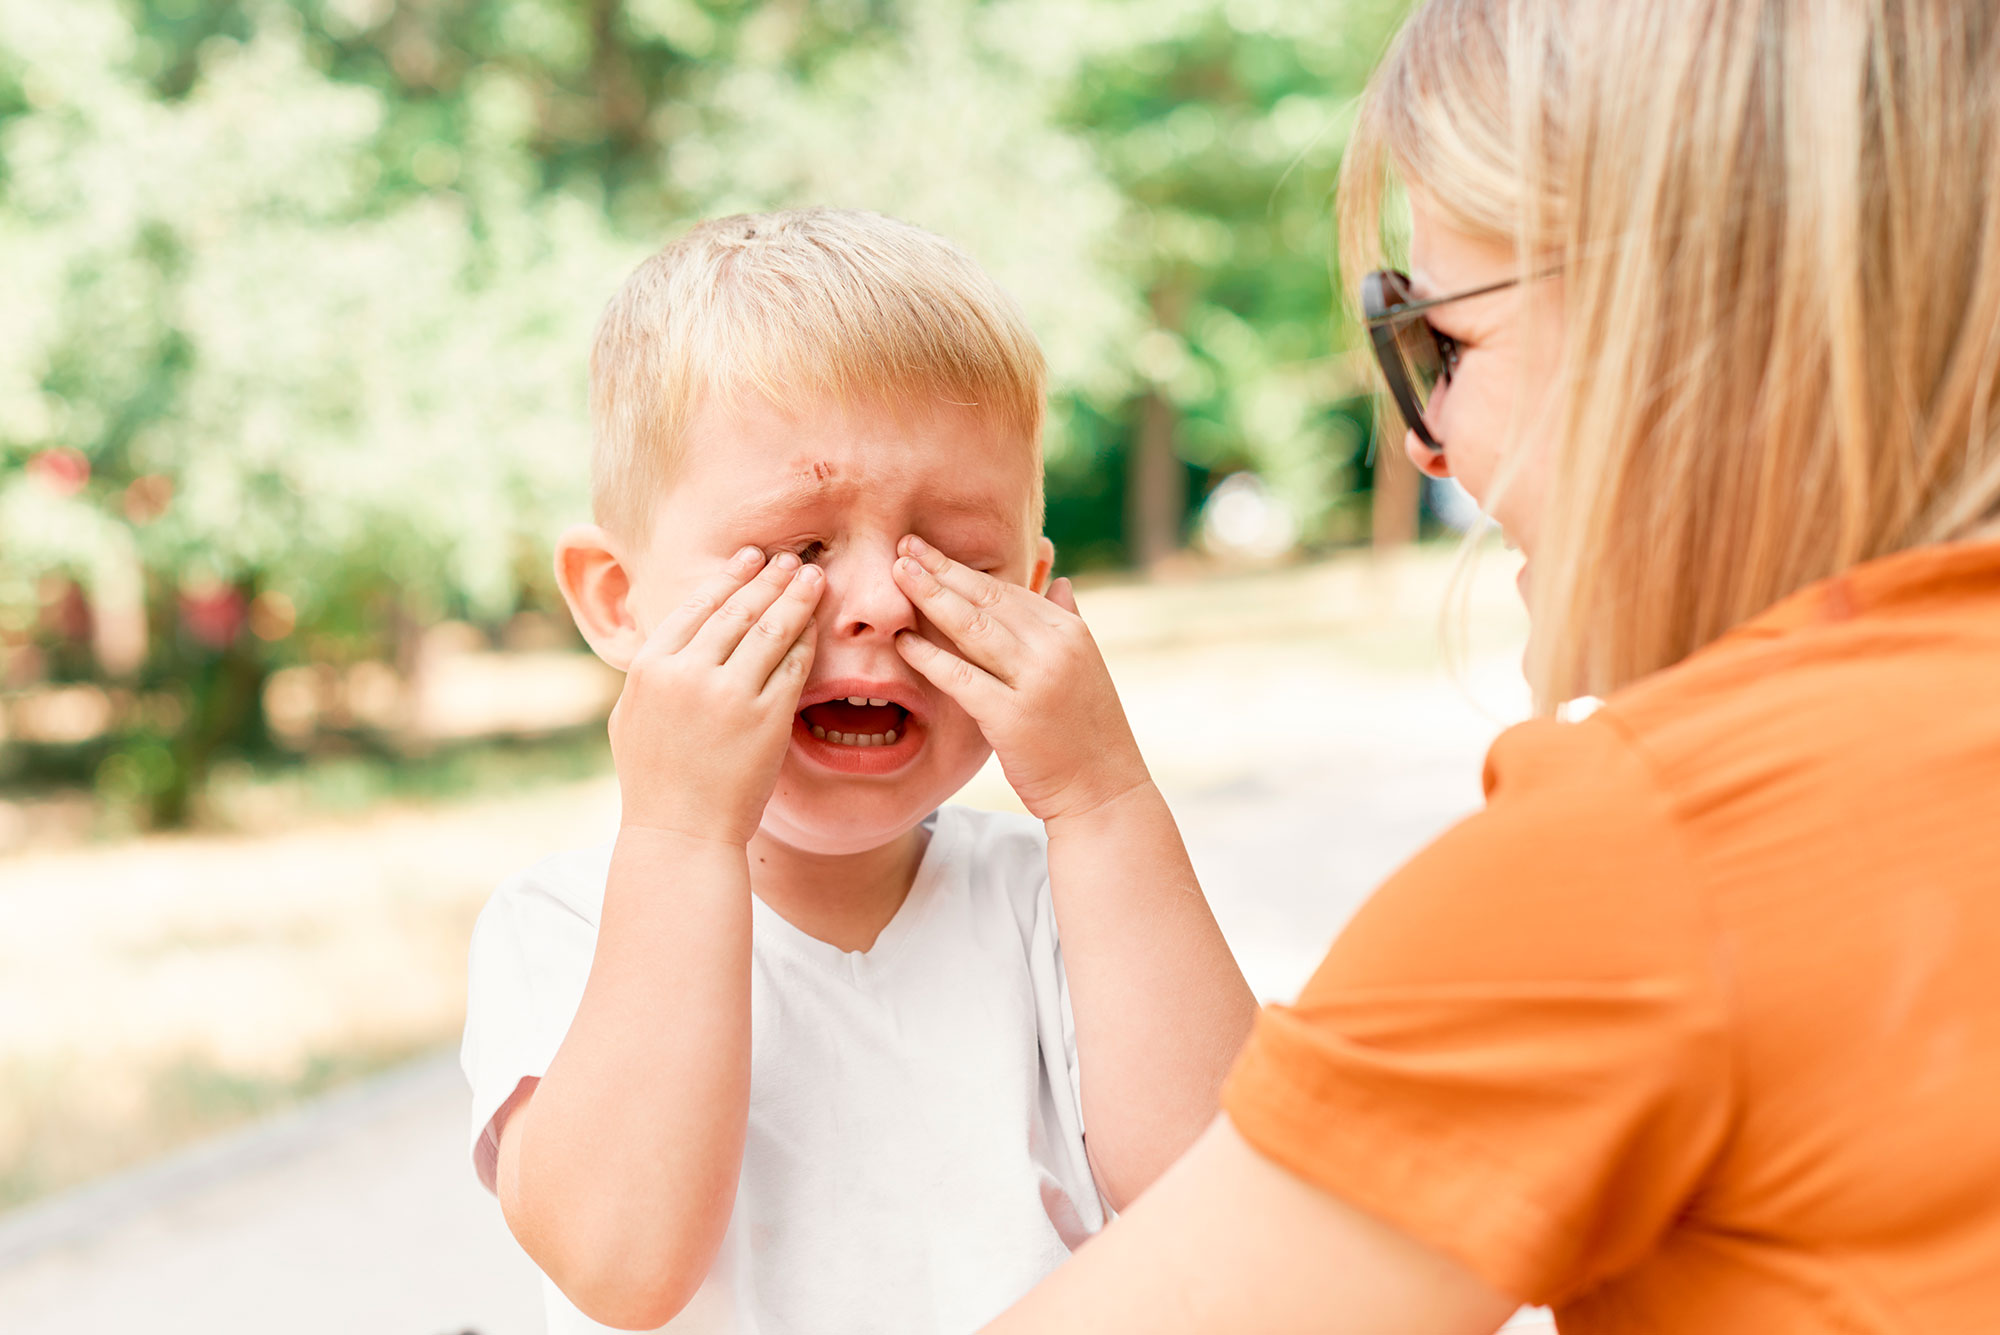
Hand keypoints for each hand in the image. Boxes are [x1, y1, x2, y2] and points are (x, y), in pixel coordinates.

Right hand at [610, 547, 822, 843]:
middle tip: (791, 558)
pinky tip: (817, 625)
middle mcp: (688, 673)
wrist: (679, 833)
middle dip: (769, 577)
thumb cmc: (653, 780)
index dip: (729, 577)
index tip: (750, 557)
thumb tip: (671, 636)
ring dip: (796, 597)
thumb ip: (653, 672)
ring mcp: (730, 695)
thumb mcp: (632, 715)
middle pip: (738, 610)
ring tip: (813, 577)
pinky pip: (794, 667)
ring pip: (771, 629)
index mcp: (651, 667)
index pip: (697, 606)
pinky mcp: (767, 719)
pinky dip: (807, 641)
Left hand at [890, 535, 1149, 822]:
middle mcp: (1056, 648)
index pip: (1009, 588)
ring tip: (896, 574)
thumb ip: (1067, 622)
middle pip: (987, 598)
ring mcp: (1035, 681)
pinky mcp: (1013, 717)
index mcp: (1071, 632)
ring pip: (973, 628)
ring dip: (930, 597)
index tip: (929, 550)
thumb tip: (1060, 582)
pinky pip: (961, 677)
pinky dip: (930, 656)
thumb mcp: (1086, 669)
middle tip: (902, 546)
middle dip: (941, 569)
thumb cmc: (1088, 734)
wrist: (1105, 791)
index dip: (964, 567)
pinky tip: (902, 640)